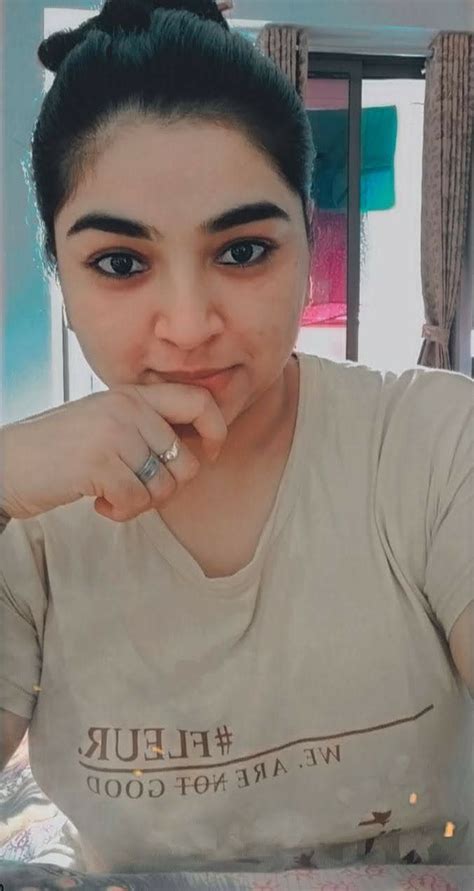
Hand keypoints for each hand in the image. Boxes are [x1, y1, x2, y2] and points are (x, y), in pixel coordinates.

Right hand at [0, 383, 226, 522]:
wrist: (8, 464)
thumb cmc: (60, 451)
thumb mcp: (107, 423)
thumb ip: (147, 426)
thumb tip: (202, 445)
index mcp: (133, 394)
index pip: (199, 400)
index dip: (216, 430)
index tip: (208, 453)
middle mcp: (127, 407)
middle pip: (187, 459)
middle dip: (169, 487)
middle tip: (138, 489)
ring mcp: (114, 433)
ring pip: (165, 486)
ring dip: (141, 503)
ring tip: (113, 494)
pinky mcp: (100, 462)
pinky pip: (137, 501)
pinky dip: (121, 511)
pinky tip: (100, 503)